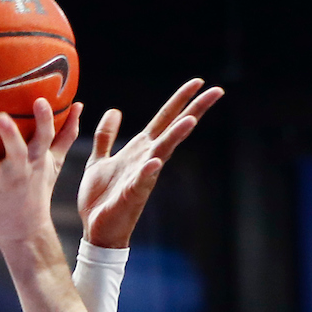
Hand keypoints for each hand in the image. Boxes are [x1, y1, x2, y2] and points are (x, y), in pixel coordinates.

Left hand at [0, 99, 81, 252]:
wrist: (24, 232)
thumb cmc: (36, 190)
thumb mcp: (53, 163)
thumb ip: (65, 134)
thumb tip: (80, 105)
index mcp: (38, 160)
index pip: (45, 137)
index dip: (44, 120)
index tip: (40, 99)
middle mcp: (19, 170)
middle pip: (17, 151)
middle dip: (10, 135)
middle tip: (0, 117)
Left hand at [77, 79, 223, 249]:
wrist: (95, 230)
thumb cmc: (101, 198)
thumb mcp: (99, 160)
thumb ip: (106, 136)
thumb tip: (114, 111)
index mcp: (139, 150)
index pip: (164, 119)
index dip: (180, 100)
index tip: (198, 81)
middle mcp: (146, 160)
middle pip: (173, 130)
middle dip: (193, 110)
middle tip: (216, 91)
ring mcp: (141, 177)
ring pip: (162, 153)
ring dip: (176, 136)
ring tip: (190, 120)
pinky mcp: (131, 195)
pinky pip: (141, 181)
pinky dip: (148, 171)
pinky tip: (156, 161)